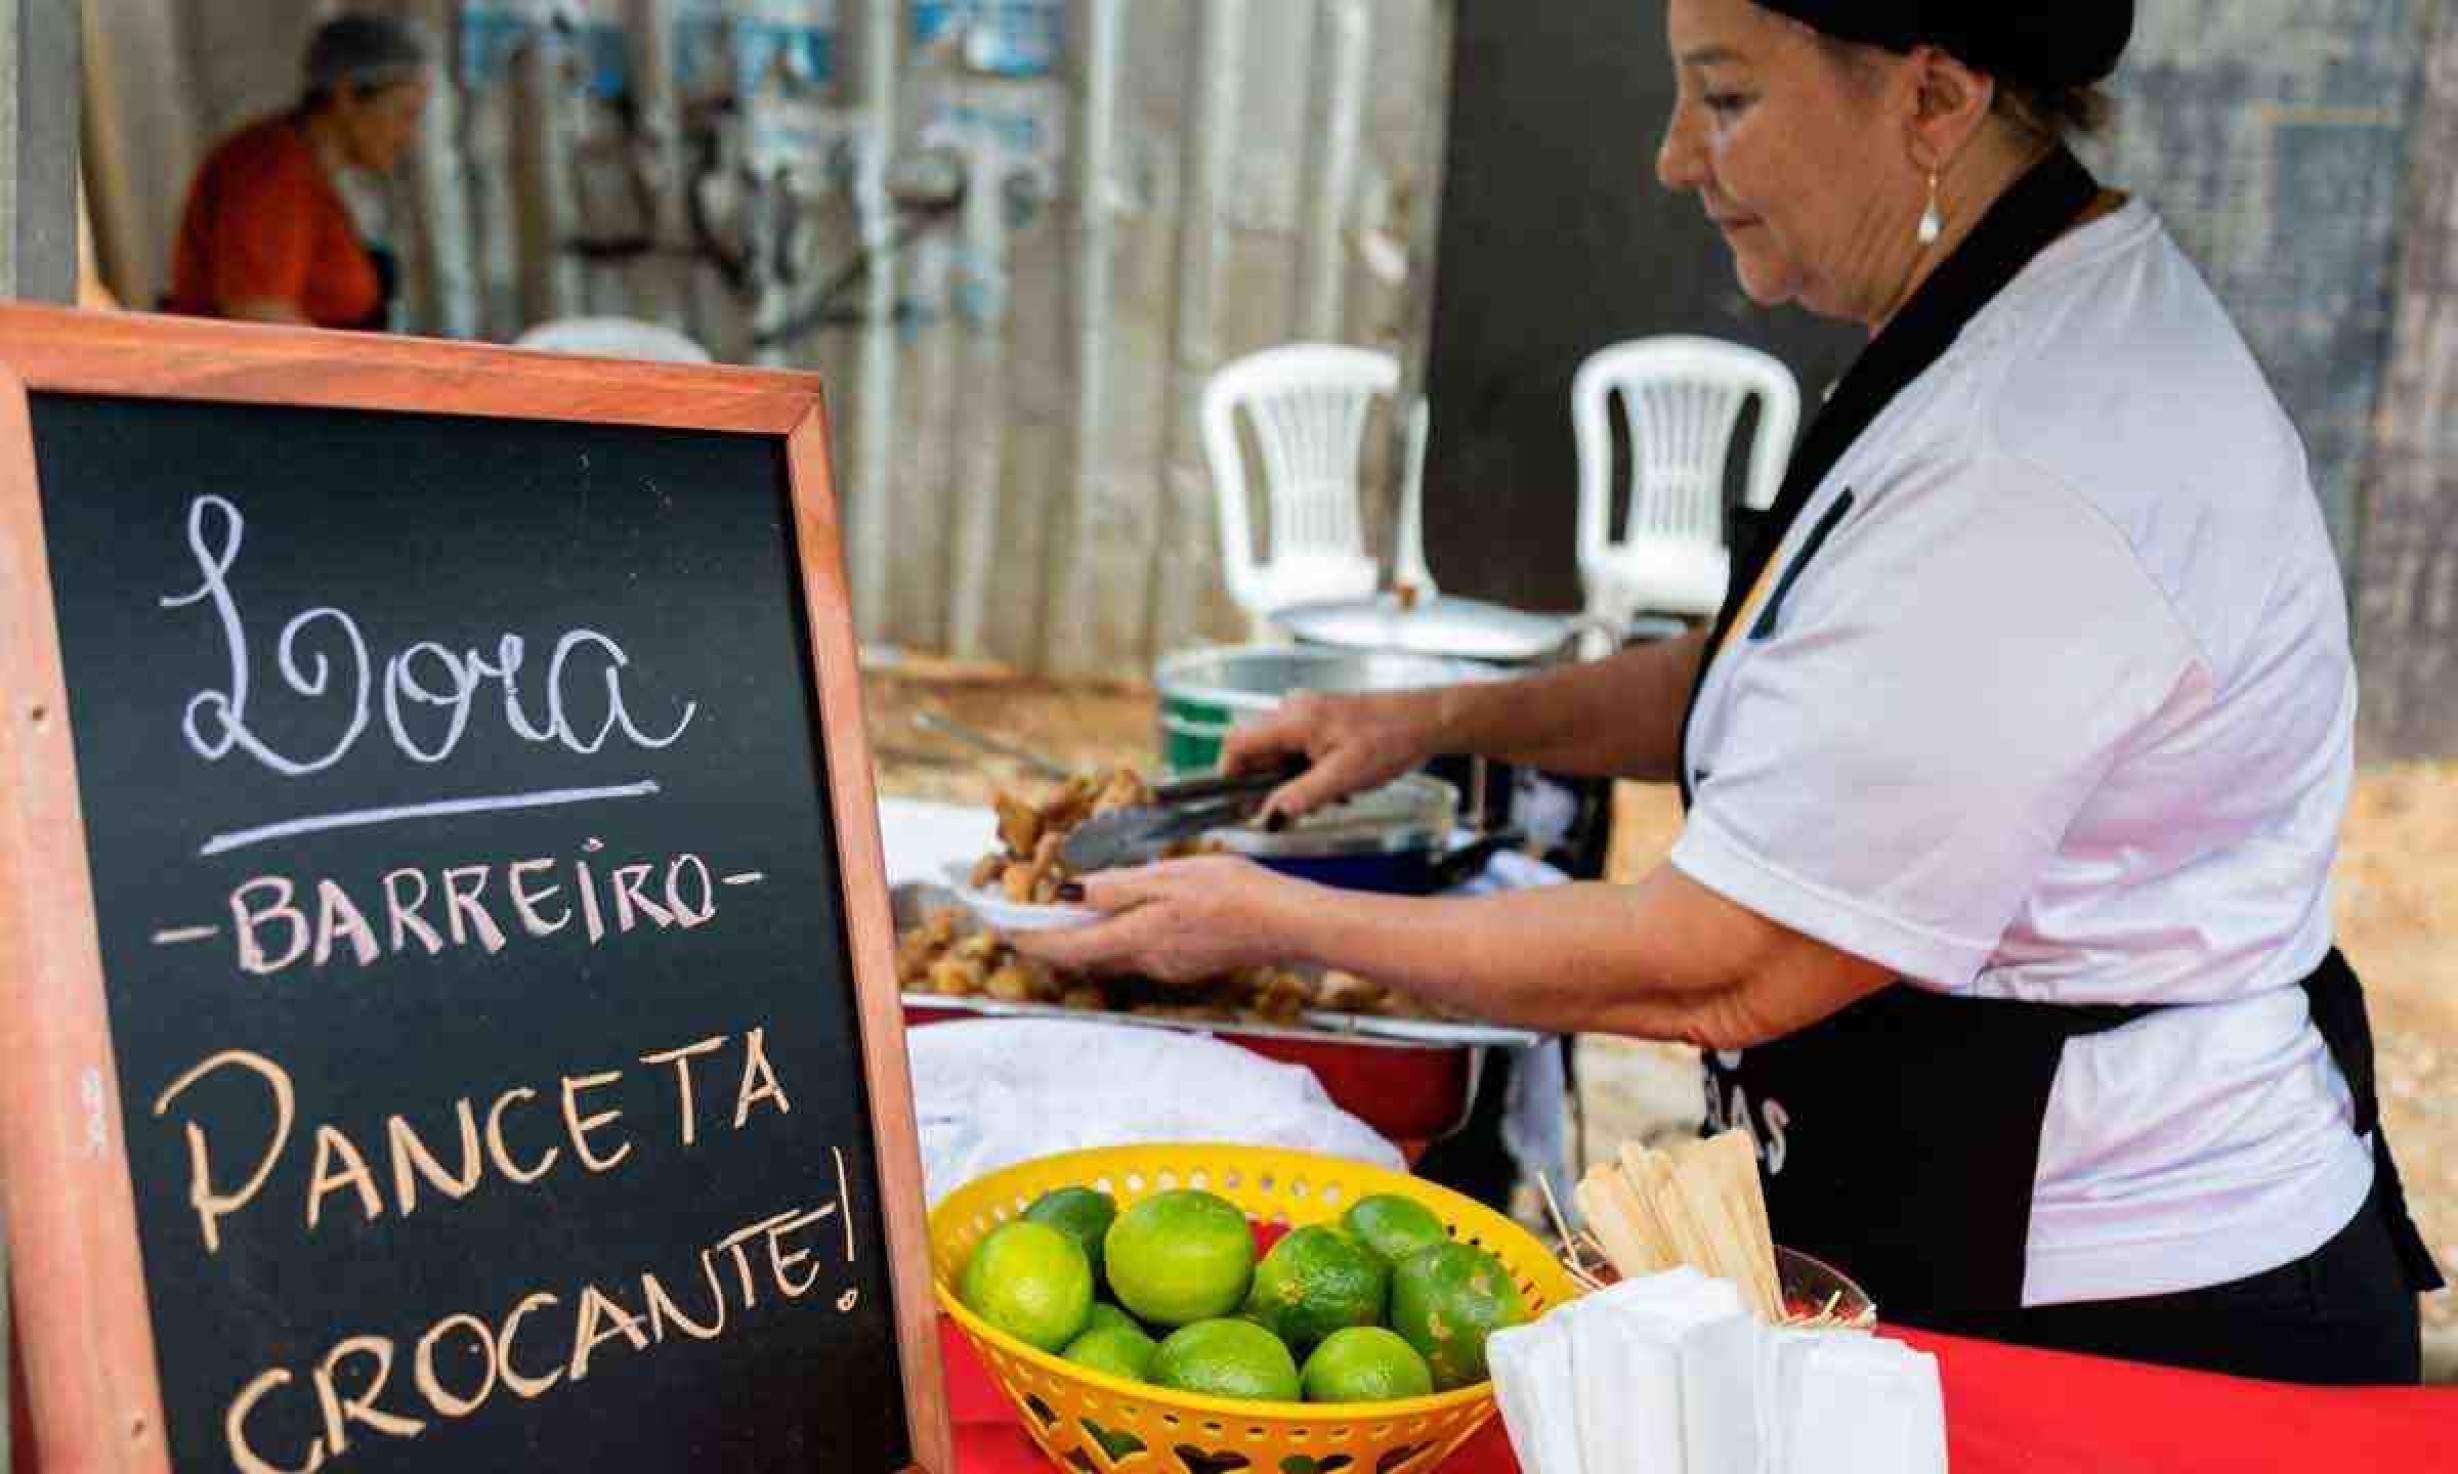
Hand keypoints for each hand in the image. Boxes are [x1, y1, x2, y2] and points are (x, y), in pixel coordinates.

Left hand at [1012, 856, 1320, 982]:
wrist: (1286, 923)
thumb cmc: (1236, 894)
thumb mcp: (1171, 876)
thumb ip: (1119, 886)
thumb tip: (1073, 891)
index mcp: (1137, 936)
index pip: (1067, 946)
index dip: (1031, 939)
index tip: (1002, 929)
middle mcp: (1146, 959)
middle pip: (1084, 955)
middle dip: (1051, 941)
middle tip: (1023, 921)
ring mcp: (1167, 966)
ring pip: (1110, 955)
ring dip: (1082, 940)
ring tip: (1062, 917)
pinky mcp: (1185, 963)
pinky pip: (1137, 953)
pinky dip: (1115, 938)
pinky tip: (1120, 920)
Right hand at [1222, 688, 1448, 820]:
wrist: (1425, 720)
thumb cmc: (1390, 740)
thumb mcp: (1344, 777)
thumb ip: (1302, 795)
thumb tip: (1269, 813)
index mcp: (1293, 720)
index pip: (1237, 743)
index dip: (1228, 773)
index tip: (1235, 800)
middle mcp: (1293, 710)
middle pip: (1257, 750)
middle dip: (1270, 782)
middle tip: (1296, 805)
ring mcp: (1307, 712)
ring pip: (1279, 751)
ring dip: (1293, 778)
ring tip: (1330, 793)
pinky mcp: (1320, 718)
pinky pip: (1298, 746)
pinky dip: (1308, 769)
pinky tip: (1338, 782)